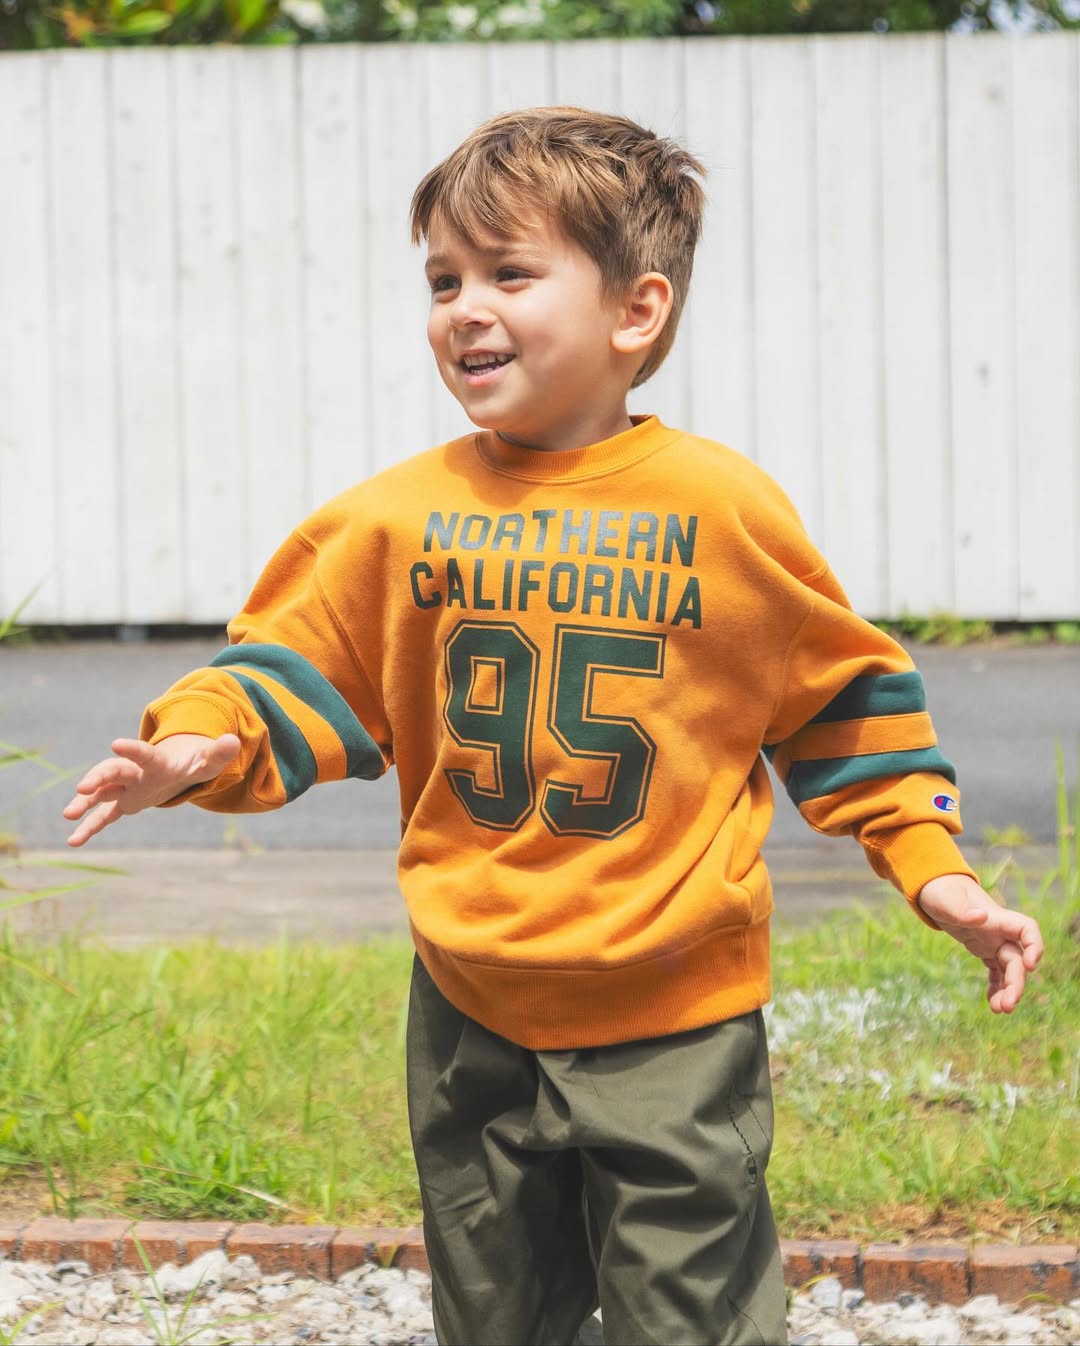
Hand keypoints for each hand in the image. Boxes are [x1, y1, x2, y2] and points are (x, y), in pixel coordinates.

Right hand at [62, 734, 240, 847]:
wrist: (177, 767)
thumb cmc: (194, 762)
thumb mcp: (209, 759)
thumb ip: (219, 752)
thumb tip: (234, 741)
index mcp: (156, 761)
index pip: (143, 754)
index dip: (132, 750)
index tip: (116, 744)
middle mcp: (136, 772)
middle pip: (113, 771)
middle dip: (98, 777)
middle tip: (83, 787)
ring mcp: (126, 788)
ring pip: (101, 793)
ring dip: (85, 803)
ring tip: (68, 815)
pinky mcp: (123, 804)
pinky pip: (104, 816)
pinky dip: (89, 828)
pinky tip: (73, 842)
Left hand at [917, 873, 1043, 1013]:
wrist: (933, 889)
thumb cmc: (941, 891)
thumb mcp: (945, 900)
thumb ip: (961, 909)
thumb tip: (981, 916)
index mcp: (995, 917)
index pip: (1026, 928)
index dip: (1034, 945)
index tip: (1029, 965)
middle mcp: (999, 931)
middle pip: (1017, 958)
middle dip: (1016, 983)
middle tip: (1007, 1006)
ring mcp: (992, 941)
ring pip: (1008, 969)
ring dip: (1008, 990)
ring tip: (999, 1010)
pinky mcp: (983, 949)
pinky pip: (995, 972)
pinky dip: (996, 988)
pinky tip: (992, 1005)